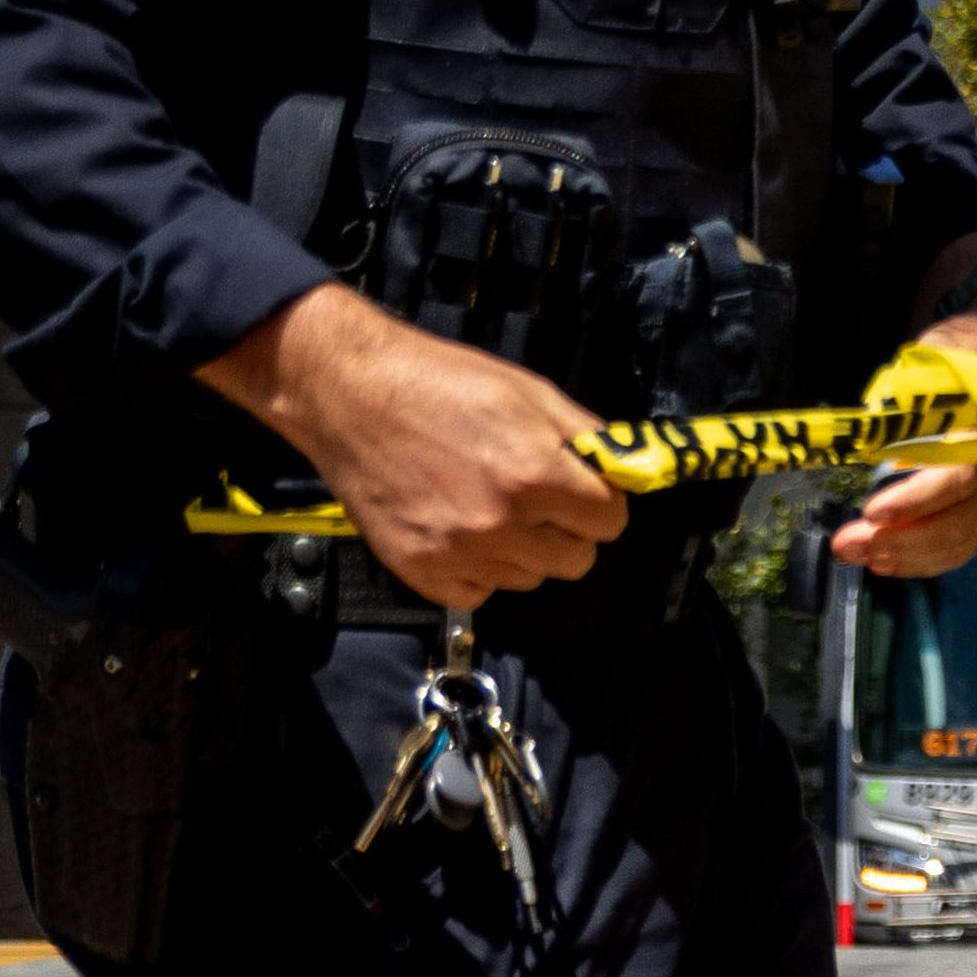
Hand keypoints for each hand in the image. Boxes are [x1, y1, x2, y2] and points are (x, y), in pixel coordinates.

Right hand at [195, 282, 625, 606]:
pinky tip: (459, 527)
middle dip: (567, 529)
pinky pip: (483, 592)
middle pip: (578, 559)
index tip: (581, 490)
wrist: (347, 392)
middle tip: (535, 497)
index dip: (599, 502)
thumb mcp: (526, 390)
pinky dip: (479, 568)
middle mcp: (501, 522)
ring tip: (487, 504)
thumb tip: (628, 469)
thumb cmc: (437, 383)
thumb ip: (585, 436)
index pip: (610, 521)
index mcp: (534, 472)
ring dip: (522, 548)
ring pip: (532, 578)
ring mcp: (462, 554)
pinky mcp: (426, 574)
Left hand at [830, 237, 976, 577]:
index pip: (957, 478)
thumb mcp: (941, 353)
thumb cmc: (972, 351)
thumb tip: (874, 417)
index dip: (915, 500)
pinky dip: (922, 561)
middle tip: (847, 544)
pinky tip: (885, 561)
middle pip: (955, 522)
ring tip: (857, 555)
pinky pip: (959, 546)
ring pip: (956, 542)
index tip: (872, 511)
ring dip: (904, 557)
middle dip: (898, 539)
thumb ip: (912, 386)